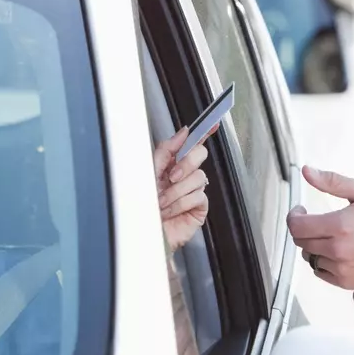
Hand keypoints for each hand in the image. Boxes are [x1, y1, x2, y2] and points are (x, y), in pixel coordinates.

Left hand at [154, 125, 211, 250]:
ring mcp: (193, 190)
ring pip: (198, 177)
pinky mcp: (199, 206)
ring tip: (162, 202)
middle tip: (170, 177)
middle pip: (199, 154)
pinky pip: (198, 195)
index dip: (204, 131)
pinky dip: (181, 203)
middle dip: (185, 164)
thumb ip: (166, 150)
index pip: (191, 143)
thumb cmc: (141, 205)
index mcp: (171, 162)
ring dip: (176, 191)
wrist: (142, 232)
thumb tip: (183, 132)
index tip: (212, 122)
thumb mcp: (149, 172)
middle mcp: (184, 174)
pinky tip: (170, 211)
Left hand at [287, 165, 353, 291]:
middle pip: (301, 242)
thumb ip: (333, 182)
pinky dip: (323, 261)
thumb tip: (308, 171)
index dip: (294, 216)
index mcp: (341, 226)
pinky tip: (336, 251)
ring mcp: (343, 269)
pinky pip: (321, 272)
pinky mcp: (348, 283)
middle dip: (303, 228)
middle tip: (313, 220)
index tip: (300, 211)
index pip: (297, 226)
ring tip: (329, 235)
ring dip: (313, 245)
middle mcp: (339, 250)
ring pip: (310, 257)